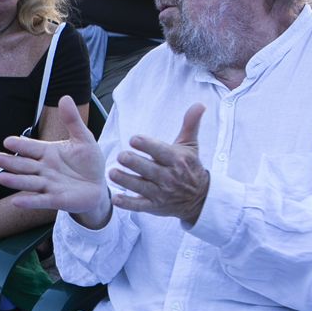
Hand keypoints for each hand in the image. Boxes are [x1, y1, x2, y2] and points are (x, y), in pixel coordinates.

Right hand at [0, 95, 109, 223]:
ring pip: (29, 182)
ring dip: (15, 181)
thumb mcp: (84, 139)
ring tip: (1, 178)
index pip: (31, 147)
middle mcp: (44, 169)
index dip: (21, 145)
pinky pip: (40, 200)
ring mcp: (49, 185)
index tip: (8, 142)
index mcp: (48, 153)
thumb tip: (65, 97)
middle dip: (9, 162)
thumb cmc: (88, 162)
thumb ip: (72, 121)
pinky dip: (28, 201)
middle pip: (24, 165)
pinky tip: (15, 201)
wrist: (98, 186)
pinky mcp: (56, 200)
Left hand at [110, 104, 209, 223]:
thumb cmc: (190, 167)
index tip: (134, 139)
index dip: (147, 145)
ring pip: (141, 186)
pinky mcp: (154, 206)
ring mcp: (161, 193)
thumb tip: (199, 104)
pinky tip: (115, 198)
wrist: (199, 197)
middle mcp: (169, 177)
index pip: (161, 151)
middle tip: (120, 156)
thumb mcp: (191, 145)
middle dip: (134, 163)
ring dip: (126, 181)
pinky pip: (139, 205)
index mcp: (177, 160)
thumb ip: (190, 124)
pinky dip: (128, 203)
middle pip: (149, 169)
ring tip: (112, 173)